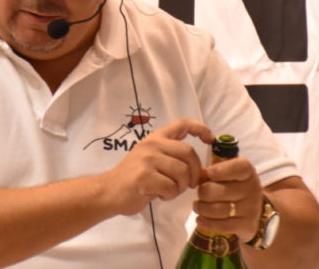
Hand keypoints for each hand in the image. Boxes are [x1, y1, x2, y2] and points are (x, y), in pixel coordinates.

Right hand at [99, 118, 213, 215]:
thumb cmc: (134, 179)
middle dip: (194, 172)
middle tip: (188, 184)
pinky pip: (171, 187)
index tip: (210, 139)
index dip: (200, 128)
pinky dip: (169, 195)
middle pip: (188, 152)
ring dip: (180, 187)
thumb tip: (205, 172)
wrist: (108, 191)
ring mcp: (147, 159)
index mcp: (155, 139)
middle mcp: (152, 145)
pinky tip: (157, 195)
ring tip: (168, 190)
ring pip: (182, 172)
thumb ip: (176, 161)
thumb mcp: (154, 163)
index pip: (182, 124)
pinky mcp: (144, 176)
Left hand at [194, 157, 262, 241]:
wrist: (250, 210)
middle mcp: (252, 189)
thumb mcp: (224, 175)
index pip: (239, 168)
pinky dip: (207, 222)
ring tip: (198, 206)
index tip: (209, 174)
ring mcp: (251, 208)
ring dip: (202, 209)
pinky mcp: (247, 225)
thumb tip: (197, 175)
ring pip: (219, 210)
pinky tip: (200, 219)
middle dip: (203, 193)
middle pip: (218, 191)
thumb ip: (210, 173)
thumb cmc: (232, 187)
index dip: (221, 170)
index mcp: (247, 172)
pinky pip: (223, 225)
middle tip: (200, 194)